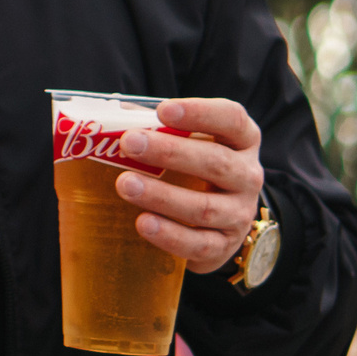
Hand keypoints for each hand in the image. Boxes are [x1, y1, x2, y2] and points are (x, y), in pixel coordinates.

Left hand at [112, 98, 262, 275]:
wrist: (214, 221)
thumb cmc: (190, 167)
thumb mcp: (184, 142)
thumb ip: (156, 129)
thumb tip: (108, 118)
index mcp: (241, 140)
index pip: (231, 119)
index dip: (200, 113)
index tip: (163, 110)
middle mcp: (248, 175)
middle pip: (216, 163)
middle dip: (170, 152)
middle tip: (130, 143)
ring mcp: (239, 213)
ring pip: (205, 207)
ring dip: (162, 196)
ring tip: (124, 184)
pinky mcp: (225, 246)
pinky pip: (199, 244)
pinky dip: (170, 235)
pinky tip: (143, 223)